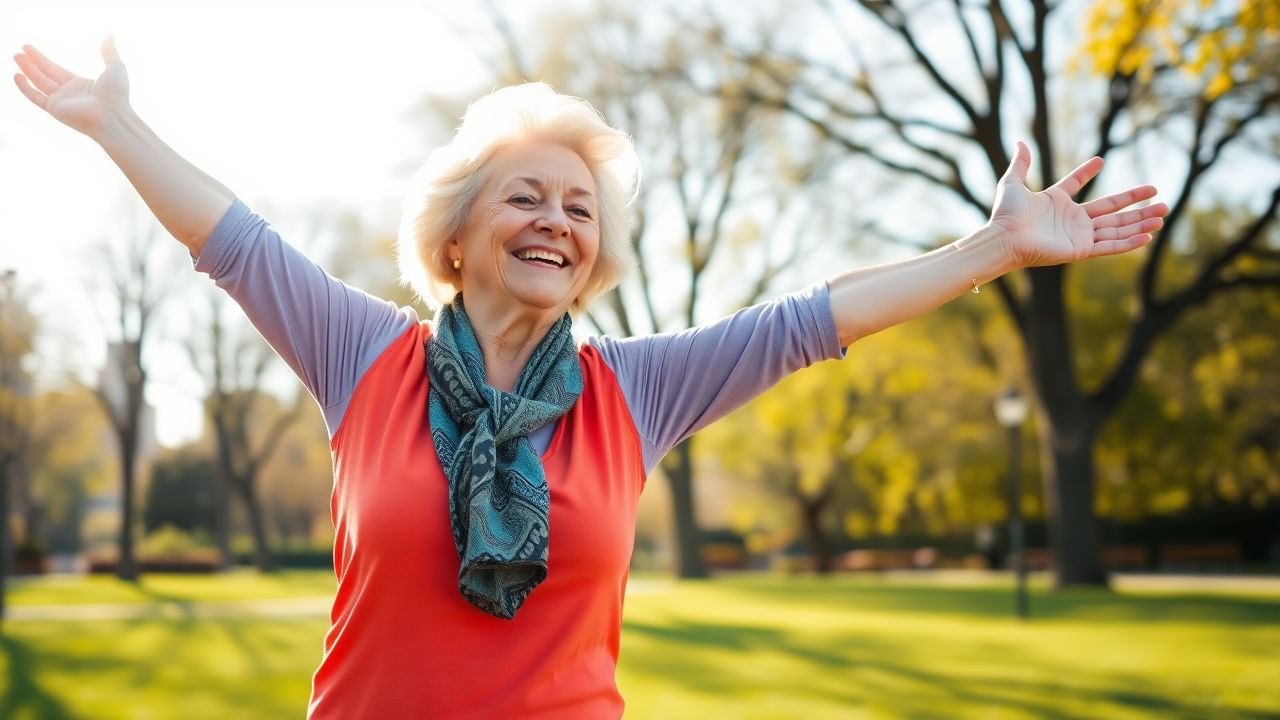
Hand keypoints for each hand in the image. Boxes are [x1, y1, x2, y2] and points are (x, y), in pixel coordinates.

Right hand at [13, 36, 129, 137]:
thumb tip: (111, 35)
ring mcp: (61, 102)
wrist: (112, 116)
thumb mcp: (115, 67)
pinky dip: (25, 87)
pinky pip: (36, 97)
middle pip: (45, 74)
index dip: (42, 59)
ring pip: (39, 82)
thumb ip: (109, 52)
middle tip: (19, 51)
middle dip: (32, 63)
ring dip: (27, 70)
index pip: (56, 69)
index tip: (29, 49)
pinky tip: (16, 76)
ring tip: (16, 56)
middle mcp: (69, 93)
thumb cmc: (116, 94)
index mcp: (80, 85)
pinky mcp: (55, 109)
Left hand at [989, 141, 1167, 268]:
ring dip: (1141, 221)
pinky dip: (1129, 242)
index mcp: (1056, 202)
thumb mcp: (1012, 183)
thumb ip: (1020, 164)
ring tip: (1163, 212)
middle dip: (1137, 203)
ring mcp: (1078, 236)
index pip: (1076, 184)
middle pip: (1111, 210)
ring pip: (1116, 227)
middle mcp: (1071, 219)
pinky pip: (1110, 246)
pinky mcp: (1080, 250)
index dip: (1086, 172)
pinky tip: (1149, 235)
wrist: (1004, 238)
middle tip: (1159, 194)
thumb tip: (1020, 142)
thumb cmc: (1005, 215)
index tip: (1100, 160)